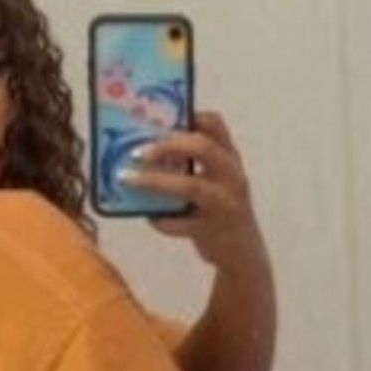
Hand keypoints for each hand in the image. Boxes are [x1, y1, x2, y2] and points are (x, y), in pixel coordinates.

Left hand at [123, 110, 264, 271]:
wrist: (243, 254)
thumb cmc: (220, 210)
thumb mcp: (216, 181)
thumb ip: (193, 165)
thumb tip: (142, 150)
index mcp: (230, 159)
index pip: (215, 125)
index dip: (188, 116)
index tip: (160, 118)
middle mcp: (231, 176)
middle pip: (203, 147)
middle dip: (167, 145)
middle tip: (136, 152)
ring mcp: (224, 203)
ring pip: (191, 185)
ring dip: (155, 180)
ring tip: (127, 178)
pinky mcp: (211, 230)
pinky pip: (180, 222)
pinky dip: (160, 220)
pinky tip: (150, 217)